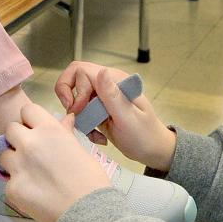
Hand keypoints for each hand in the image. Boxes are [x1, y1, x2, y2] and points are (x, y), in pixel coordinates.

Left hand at [0, 103, 111, 221]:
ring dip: (14, 161)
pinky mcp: (11, 188)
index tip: (36, 130)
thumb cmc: (91, 179)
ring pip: (4, 155)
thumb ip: (65, 133)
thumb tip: (66, 119)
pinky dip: (18, 185)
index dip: (31, 120)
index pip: (27, 110)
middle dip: (18, 138)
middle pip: (10, 129)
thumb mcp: (80, 150)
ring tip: (31, 174)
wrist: (87, 212)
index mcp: (49, 130)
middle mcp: (29, 144)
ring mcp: (18, 166)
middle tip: (31, 152)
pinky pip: (8, 181)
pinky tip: (34, 193)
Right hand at [55, 63, 176, 171]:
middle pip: (73, 80)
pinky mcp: (99, 110)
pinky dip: (84, 125)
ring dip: (78, 116)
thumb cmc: (145, 135)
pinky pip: (81, 112)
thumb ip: (113, 96)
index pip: (82, 71)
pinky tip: (97, 136)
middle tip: (77, 117)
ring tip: (93, 132)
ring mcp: (102, 98)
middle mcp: (107, 85)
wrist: (152, 150)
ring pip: (75, 98)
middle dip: (70, 99)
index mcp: (115, 81)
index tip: (79, 109)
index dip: (75, 89)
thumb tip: (101, 72)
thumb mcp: (128, 118)